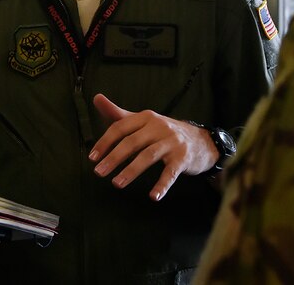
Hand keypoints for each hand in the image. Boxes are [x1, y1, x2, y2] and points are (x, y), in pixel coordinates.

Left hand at [89, 93, 218, 200]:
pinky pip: (170, 173)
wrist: (201, 141)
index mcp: (146, 117)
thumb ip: (118, 113)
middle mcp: (158, 127)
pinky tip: (153, 196)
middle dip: (114, 157)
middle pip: (132, 142)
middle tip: (98, 172)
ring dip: (131, 171)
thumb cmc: (164, 132)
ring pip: (148, 156)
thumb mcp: (142, 121)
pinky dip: (162, 185)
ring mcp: (172, 142)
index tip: (92, 157)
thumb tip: (96, 98)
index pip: (120, 127)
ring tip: (116, 183)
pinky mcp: (183, 158)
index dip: (105, 142)